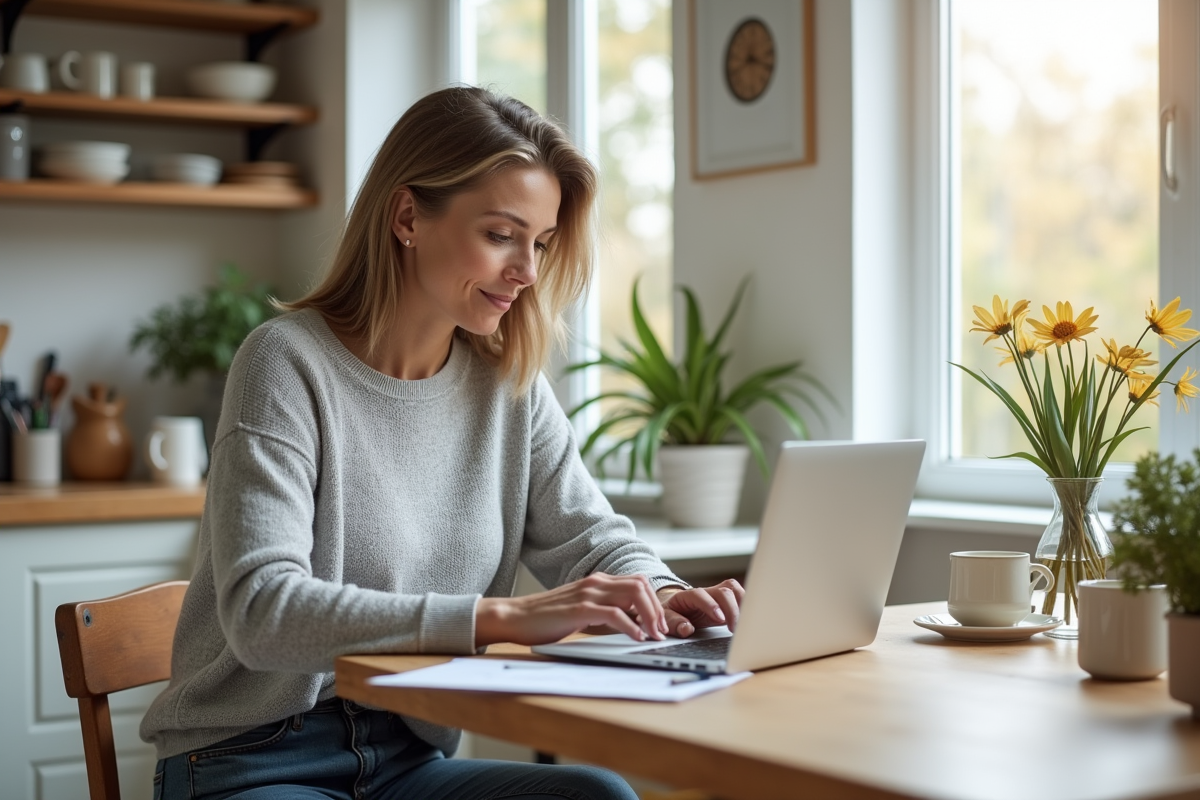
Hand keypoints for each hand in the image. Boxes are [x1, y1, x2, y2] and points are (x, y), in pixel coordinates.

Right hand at [475, 573, 667, 646]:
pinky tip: (636, 638)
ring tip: (653, 636)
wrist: (515, 617)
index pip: (639, 581)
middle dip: (657, 609)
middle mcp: (596, 582)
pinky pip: (614, 613)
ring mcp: (588, 594)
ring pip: (633, 595)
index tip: (659, 624)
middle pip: (641, 585)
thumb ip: (604, 611)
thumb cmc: (547, 618)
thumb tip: (631, 624)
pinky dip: (630, 626)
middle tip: (661, 632)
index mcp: (598, 582)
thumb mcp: (582, 610)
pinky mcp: (579, 609)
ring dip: (649, 617)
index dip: (655, 601)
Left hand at [657, 579, 744, 637]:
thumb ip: (674, 623)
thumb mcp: (666, 619)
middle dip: (732, 609)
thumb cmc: (672, 613)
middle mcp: (706, 592)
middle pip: (723, 590)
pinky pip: (740, 597)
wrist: (677, 607)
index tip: (720, 619)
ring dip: (743, 604)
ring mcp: (718, 595)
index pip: (700, 595)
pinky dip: (747, 606)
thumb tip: (686, 629)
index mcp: (688, 596)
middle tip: (735, 629)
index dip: (711, 605)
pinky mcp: (727, 602)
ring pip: (734, 590)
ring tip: (746, 623)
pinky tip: (750, 619)